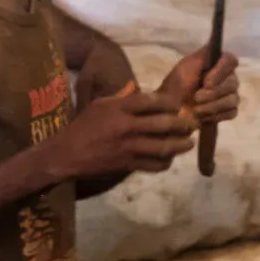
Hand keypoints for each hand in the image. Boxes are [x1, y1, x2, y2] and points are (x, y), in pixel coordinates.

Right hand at [46, 86, 195, 182]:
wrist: (66, 154)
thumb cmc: (83, 126)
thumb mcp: (100, 104)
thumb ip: (123, 99)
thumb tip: (145, 95)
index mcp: (119, 108)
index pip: (152, 101)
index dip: (170, 103)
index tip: (179, 104)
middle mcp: (126, 127)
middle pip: (163, 124)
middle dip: (183, 124)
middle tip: (193, 124)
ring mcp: (128, 147)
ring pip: (163, 147)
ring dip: (180, 145)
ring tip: (189, 142)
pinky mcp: (127, 165)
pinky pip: (153, 165)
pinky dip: (165, 162)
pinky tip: (169, 159)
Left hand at [159, 49, 239, 125]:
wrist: (169, 110)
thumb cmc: (176, 85)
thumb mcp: (187, 66)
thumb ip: (204, 54)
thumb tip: (217, 40)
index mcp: (218, 62)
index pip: (232, 60)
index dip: (221, 72)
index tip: (206, 82)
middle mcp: (228, 77)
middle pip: (233, 83)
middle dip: (213, 93)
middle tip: (195, 98)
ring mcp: (230, 95)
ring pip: (233, 99)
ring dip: (212, 106)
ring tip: (195, 110)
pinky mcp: (228, 111)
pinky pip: (231, 113)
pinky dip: (215, 116)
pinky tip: (202, 117)